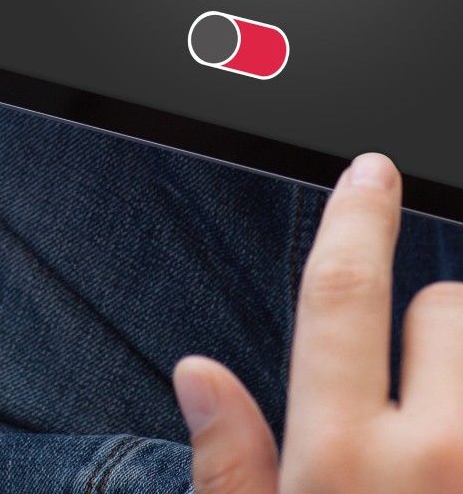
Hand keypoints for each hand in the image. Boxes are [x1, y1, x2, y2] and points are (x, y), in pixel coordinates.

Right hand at [175, 154, 462, 491]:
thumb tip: (200, 376)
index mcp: (341, 460)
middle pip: (445, 307)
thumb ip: (230, 465)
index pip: (343, 293)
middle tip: (411, 392)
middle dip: (426, 324)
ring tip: (453, 433)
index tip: (372, 172)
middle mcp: (440, 459)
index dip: (356, 219)